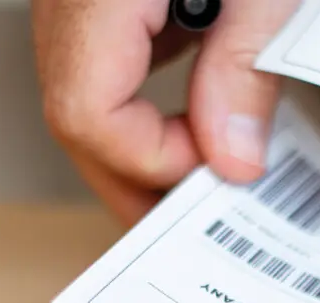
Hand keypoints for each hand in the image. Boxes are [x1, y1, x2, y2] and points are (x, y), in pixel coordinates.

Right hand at [32, 0, 298, 223]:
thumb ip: (244, 66)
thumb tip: (234, 159)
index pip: (87, 113)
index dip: (154, 159)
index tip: (221, 164)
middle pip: (74, 114)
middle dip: (141, 180)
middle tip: (205, 223)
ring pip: (84, 94)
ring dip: (141, 146)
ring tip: (204, 182)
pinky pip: (105, 62)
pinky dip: (145, 103)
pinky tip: (195, 121)